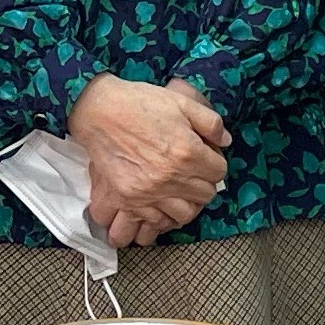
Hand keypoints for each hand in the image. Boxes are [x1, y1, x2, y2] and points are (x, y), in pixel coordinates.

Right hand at [68, 76, 228, 248]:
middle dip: (203, 183)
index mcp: (188, 152)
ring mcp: (149, 192)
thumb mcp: (181, 101)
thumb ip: (210, 121)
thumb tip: (225, 140)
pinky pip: (153, 223)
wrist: (99, 110)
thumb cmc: (140, 103)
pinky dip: (159, 219)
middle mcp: (172, 177)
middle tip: (192, 174)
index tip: (205, 158)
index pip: (219, 172)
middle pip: (205, 196)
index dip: (214, 163)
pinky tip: (158, 207)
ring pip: (183, 215)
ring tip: (177, 193)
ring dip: (184, 204)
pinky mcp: (128, 200)